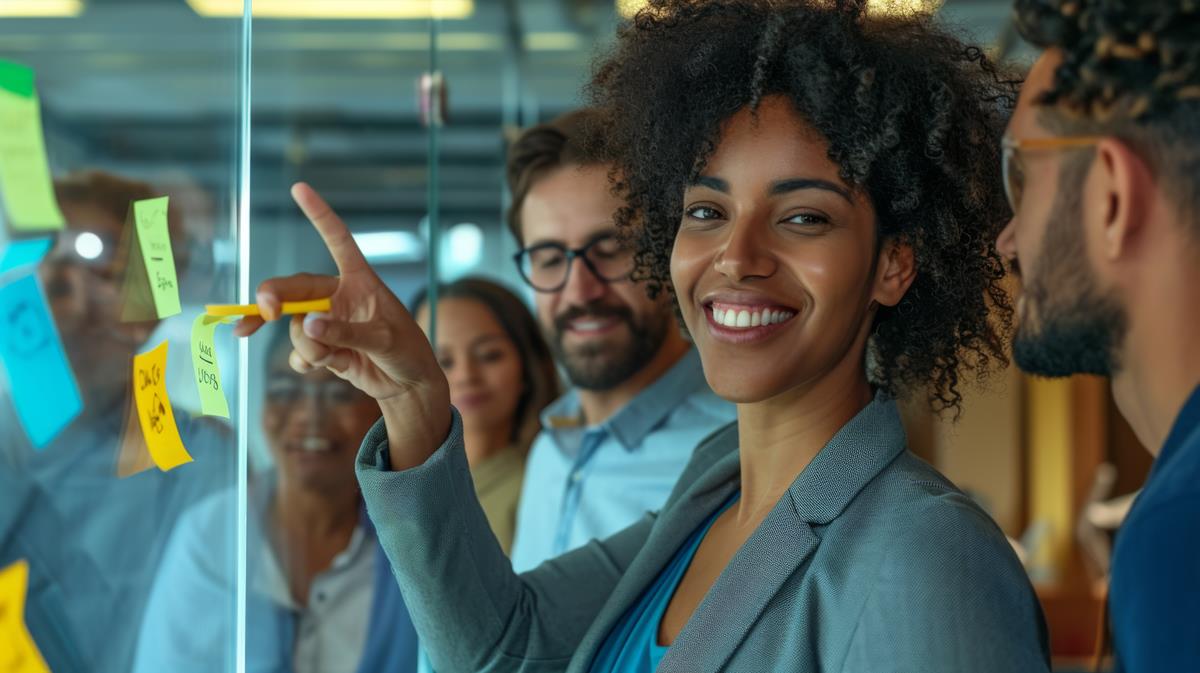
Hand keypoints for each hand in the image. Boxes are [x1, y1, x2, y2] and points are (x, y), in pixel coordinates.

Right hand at [235, 183, 449, 466]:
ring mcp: (327, 322)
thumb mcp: (383, 340)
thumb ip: (347, 332)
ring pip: (296, 327)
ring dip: (307, 345)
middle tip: (259, 312)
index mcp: (360, 281)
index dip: (318, 214)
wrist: (407, 384)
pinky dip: (304, 360)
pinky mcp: (322, 347)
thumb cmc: (406, 351)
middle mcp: (339, 297)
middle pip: (294, 289)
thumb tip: (308, 324)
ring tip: (331, 357)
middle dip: (272, 299)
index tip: (299, 187)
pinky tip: (318, 367)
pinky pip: (300, 351)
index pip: (337, 240)